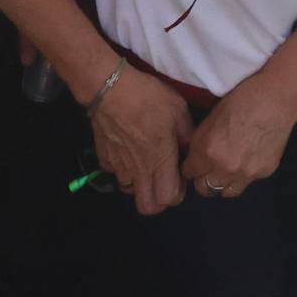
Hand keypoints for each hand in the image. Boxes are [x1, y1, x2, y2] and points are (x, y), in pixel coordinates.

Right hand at [89, 67, 194, 215]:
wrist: (111, 88)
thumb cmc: (149, 98)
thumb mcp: (179, 111)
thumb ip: (188, 135)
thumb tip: (191, 151)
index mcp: (160, 161)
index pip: (170, 199)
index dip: (177, 192)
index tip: (179, 175)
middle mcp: (139, 171)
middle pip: (148, 207)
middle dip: (158, 200)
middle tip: (163, 180)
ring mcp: (119, 167)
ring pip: (130, 192)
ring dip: (140, 184)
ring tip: (145, 163)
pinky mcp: (104, 159)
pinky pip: (115, 173)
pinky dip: (123, 168)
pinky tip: (127, 150)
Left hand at [181, 65, 296, 199]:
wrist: (276, 98)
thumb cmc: (242, 98)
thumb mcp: (212, 117)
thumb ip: (201, 142)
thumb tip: (195, 156)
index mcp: (208, 151)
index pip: (189, 173)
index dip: (191, 166)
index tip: (194, 162)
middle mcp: (225, 168)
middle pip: (205, 189)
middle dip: (203, 179)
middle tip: (208, 168)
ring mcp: (246, 173)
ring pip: (226, 192)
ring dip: (223, 182)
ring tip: (228, 167)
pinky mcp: (264, 173)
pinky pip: (247, 181)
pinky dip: (244, 174)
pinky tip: (249, 157)